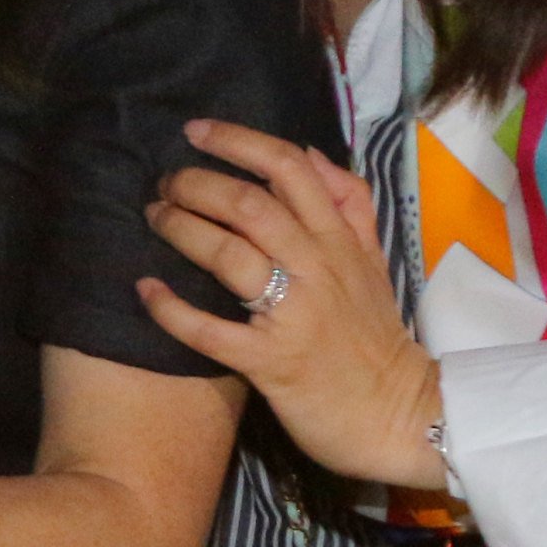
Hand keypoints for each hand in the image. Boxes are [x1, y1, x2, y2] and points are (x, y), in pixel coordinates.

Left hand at [136, 119, 443, 491]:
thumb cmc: (374, 337)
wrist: (400, 414)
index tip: (195, 131)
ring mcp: (293, 315)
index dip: (239, 142)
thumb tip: (309, 154)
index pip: (291, 170)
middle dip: (196, 184)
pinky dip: (172, 309)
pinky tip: (145, 289)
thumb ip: (349, 206)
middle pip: (249, 206)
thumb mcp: (374, 262)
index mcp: (339, 241)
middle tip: (163, 182)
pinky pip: (211, 330)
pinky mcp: (271, 362)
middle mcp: (317, 269)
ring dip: (181, 229)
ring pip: (229, 255)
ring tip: (153, 217)